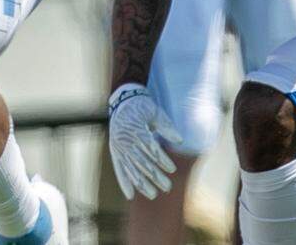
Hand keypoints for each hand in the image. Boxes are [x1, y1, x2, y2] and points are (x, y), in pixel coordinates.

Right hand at [108, 84, 181, 198]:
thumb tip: (180, 141)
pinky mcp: (115, 152)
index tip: (173, 170)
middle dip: (155, 176)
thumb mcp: (155, 112)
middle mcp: (125, 141)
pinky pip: (119, 169)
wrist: (123, 100)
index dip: (162, 160)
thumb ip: (166, 127)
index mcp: (136, 129)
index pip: (150, 149)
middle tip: (167, 187)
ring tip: (153, 194)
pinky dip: (124, 182)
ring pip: (131, 169)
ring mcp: (118, 148)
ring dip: (142, 183)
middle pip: (142, 162)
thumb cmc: (143, 106)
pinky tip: (130, 195)